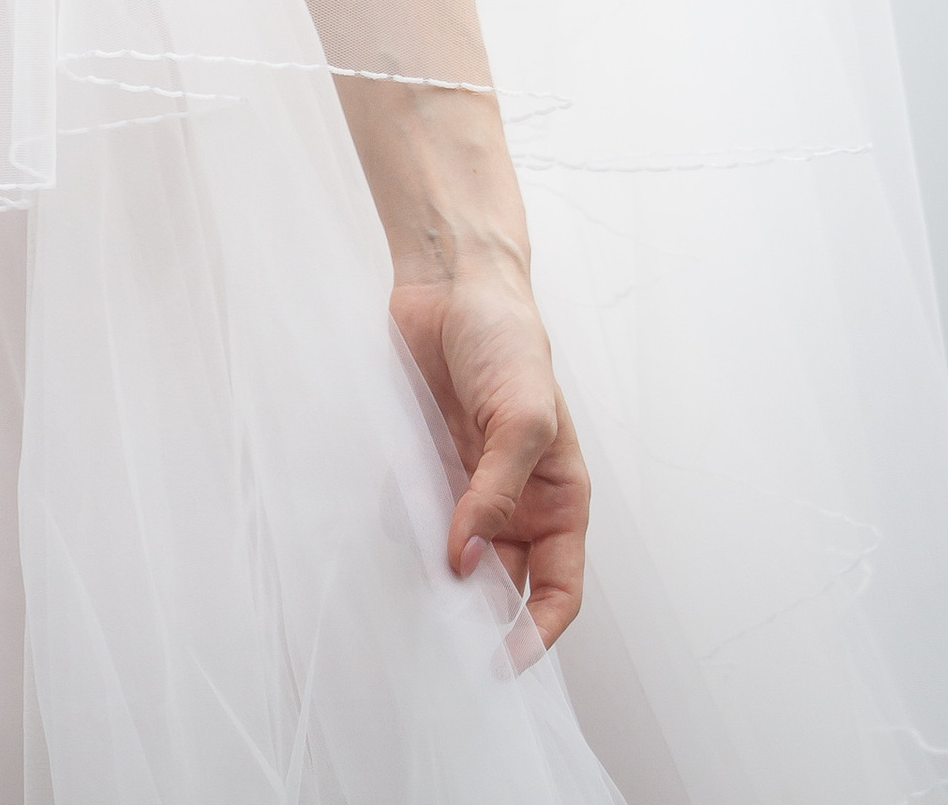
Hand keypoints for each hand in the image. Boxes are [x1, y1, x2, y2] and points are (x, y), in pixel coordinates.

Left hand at [391, 254, 588, 647]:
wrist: (449, 283)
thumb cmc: (508, 339)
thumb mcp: (522, 418)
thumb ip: (495, 494)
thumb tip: (464, 562)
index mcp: (558, 498)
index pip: (560, 589)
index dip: (537, 632)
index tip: (501, 663)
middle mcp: (515, 502)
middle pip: (501, 585)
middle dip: (476, 613)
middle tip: (440, 634)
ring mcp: (468, 487)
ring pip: (453, 559)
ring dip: (432, 576)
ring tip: (409, 587)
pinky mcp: (425, 467)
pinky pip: (411, 519)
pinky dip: (400, 532)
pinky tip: (387, 529)